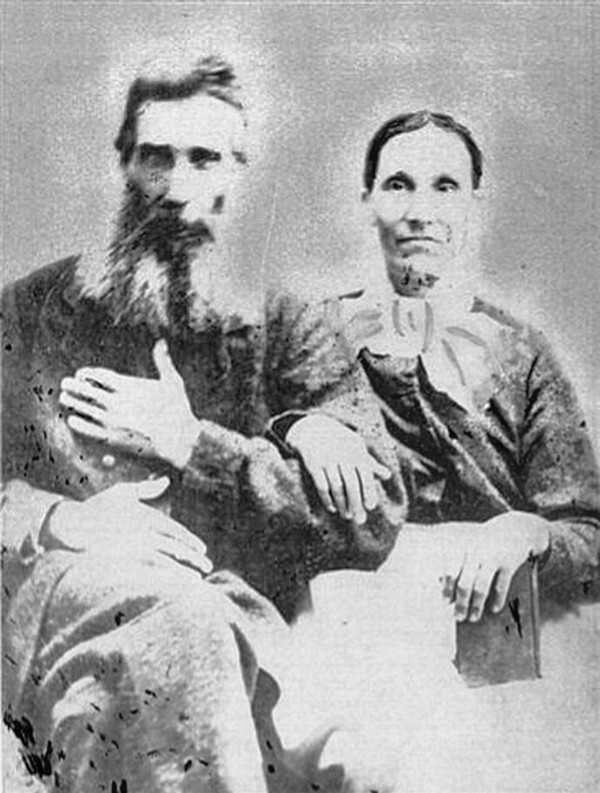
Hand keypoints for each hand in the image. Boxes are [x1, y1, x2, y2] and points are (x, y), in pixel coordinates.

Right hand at [44, 476, 211, 573]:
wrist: (66, 527)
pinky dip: (166, 580)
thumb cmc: (94, 508)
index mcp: (145, 515)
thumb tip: (166, 480)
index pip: (175, 530)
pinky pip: (150, 574)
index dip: (190, 541)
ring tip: (197, 580)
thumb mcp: (121, 493)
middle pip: (175, 546)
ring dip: (184, 570)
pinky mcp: (124, 563)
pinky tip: (176, 587)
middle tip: (207, 567)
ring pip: (167, 561)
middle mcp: (143, 531)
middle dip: (193, 557)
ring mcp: (133, 548)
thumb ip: (146, 488)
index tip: (202, 550)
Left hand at [60, 340, 200, 467]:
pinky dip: (77, 423)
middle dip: (73, 385)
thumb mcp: (173, 381)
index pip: (98, 375)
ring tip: (64, 398)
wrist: (178, 439)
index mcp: (128, 386)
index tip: (81, 374)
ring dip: (72, 402)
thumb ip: (163, 361)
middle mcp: (116, 401)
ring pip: (84, 408)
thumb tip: (161, 342)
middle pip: (86, 389)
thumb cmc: (178, 410)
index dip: (87, 373)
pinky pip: (87, 429)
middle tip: (64, 383)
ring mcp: (112, 420)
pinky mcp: (112, 438)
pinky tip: (72, 420)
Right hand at [286, 414, 390, 523]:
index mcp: (356, 451)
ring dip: (342, 504)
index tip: (370, 507)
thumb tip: (388, 476)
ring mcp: (327, 459)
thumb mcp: (356, 448)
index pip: (365, 474)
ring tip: (347, 516)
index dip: (368, 491)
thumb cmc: (340, 442)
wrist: (312, 429)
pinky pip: (321, 486)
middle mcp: (342, 455)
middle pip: (351, 484)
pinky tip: (332, 508)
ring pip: (336, 487)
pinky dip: (327, 499)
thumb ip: (370, 463)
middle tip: (360, 520)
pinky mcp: (313, 464)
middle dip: (356, 503)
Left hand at [438, 512, 549, 621]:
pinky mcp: (509, 563)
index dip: (448, 587)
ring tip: (473, 618)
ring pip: (480, 587)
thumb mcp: (469, 546)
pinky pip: (501, 585)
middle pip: (464, 583)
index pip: (451, 571)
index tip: (446, 602)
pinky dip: (497, 599)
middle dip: (460, 602)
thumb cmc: (486, 542)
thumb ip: (455, 561)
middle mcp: (475, 552)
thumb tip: (439, 582)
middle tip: (458, 617)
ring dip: (475, 605)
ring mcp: (493, 557)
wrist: (516, 528)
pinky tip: (494, 609)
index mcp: (463, 547)